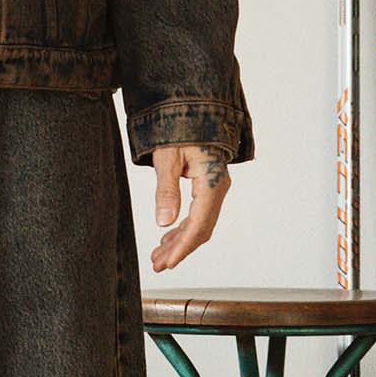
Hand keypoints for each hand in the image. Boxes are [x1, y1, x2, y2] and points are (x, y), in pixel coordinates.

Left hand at [147, 142, 231, 271]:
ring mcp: (215, 189)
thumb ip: (166, 190)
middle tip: (158, 265)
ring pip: (199, 224)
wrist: (194, 111)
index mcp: (210, 182)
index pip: (198, 224)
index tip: (168, 263)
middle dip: (179, 249)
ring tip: (158, 257)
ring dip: (179, 242)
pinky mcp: (208, 187)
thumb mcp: (167, 158)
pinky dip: (182, 229)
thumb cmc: (180, 129)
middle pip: (200, 229)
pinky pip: (198, 214)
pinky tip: (167, 240)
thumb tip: (164, 222)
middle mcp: (217, 188)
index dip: (183, 247)